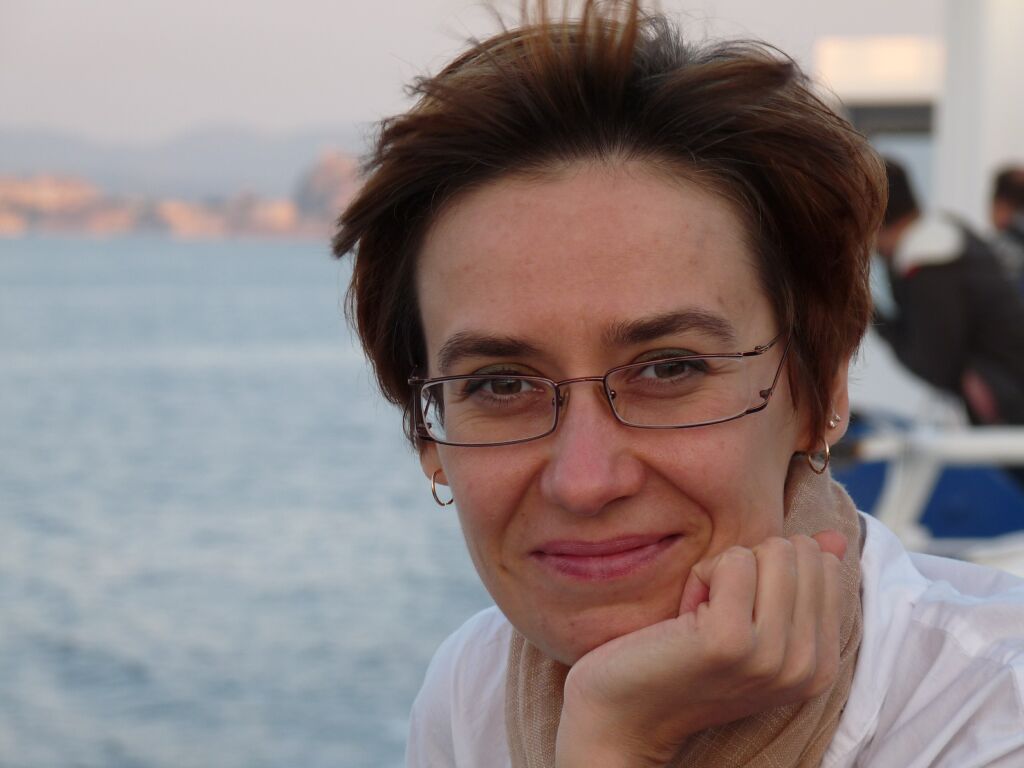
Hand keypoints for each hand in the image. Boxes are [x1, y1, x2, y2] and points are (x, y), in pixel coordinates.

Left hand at [555, 532, 846, 767]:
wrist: (622, 714)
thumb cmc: (681, 659)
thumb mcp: (752, 622)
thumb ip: (798, 582)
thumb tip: (836, 537)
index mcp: (821, 664)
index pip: (822, 565)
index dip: (768, 570)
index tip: (737, 610)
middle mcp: (807, 666)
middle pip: (797, 552)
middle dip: (747, 565)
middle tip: (715, 610)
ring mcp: (772, 657)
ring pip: (770, 551)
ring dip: (723, 570)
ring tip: (700, 615)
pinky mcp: (730, 642)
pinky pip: (732, 561)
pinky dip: (701, 575)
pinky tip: (684, 616)